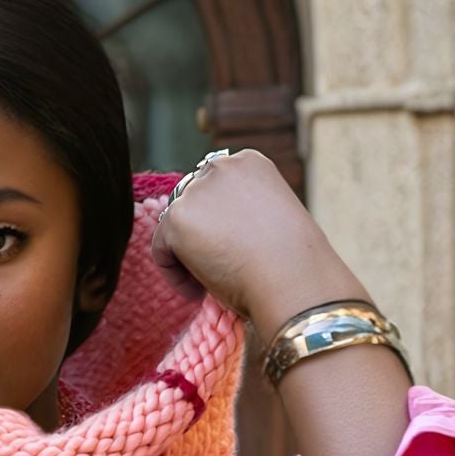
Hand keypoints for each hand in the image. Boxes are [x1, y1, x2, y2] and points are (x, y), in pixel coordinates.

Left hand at [149, 148, 329, 325]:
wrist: (293, 279)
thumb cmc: (293, 264)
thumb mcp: (273, 222)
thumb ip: (244, 215)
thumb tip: (218, 235)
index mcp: (250, 162)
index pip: (216, 190)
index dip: (219, 226)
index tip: (233, 253)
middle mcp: (222, 166)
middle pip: (193, 204)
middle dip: (200, 237)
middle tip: (220, 269)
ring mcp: (197, 189)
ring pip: (176, 228)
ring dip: (188, 256)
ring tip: (211, 283)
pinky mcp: (177, 218)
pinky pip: (161, 251)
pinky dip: (174, 276)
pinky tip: (199, 292)